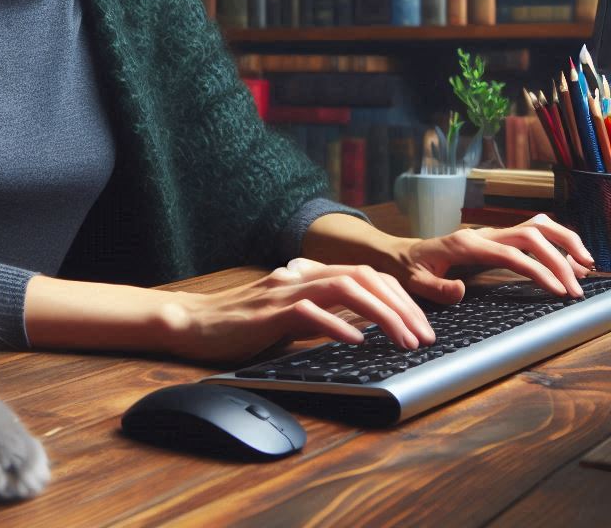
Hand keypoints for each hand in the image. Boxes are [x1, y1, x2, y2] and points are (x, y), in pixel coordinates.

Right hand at [160, 257, 436, 364]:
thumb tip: (361, 329)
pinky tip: (355, 341)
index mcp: (306, 275)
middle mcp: (298, 277)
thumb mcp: (287, 315)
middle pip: (362, 275)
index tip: (421, 325)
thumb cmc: (237, 324)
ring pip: (343, 287)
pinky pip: (307, 313)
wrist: (190, 322)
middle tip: (424, 336)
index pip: (365, 273)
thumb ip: (319, 314)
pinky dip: (336, 325)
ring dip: (381, 314)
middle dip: (401, 305)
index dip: (399, 296)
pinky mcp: (266, 313)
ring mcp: (282, 292)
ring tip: (403, 340)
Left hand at [392, 213, 596, 305]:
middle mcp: (481, 234)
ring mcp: (489, 235)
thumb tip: (461, 291)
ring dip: (563, 242)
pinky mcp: (494, 239)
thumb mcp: (414, 282)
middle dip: (559, 257)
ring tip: (586, 265)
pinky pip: (529, 233)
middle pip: (530, 234)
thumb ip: (436, 288)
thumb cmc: (407, 269)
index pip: (512, 253)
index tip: (558, 290)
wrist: (397, 254)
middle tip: (577, 286)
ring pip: (534, 226)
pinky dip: (554, 242)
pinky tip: (569, 259)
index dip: (538, 270)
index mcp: (466, 245)